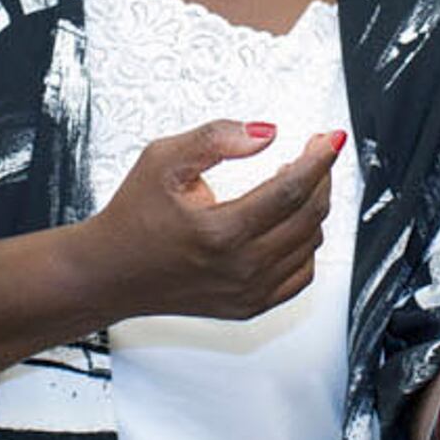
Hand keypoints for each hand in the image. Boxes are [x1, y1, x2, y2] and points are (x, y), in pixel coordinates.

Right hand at [71, 119, 342, 323]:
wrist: (110, 273)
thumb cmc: (133, 217)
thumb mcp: (162, 160)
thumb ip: (215, 139)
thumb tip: (266, 133)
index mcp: (220, 232)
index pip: (291, 189)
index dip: (318, 159)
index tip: (328, 139)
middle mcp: (239, 268)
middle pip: (308, 215)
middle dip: (319, 177)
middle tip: (313, 153)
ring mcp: (248, 292)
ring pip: (310, 243)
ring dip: (311, 208)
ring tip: (293, 183)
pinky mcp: (250, 306)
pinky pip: (301, 274)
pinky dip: (304, 244)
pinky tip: (288, 223)